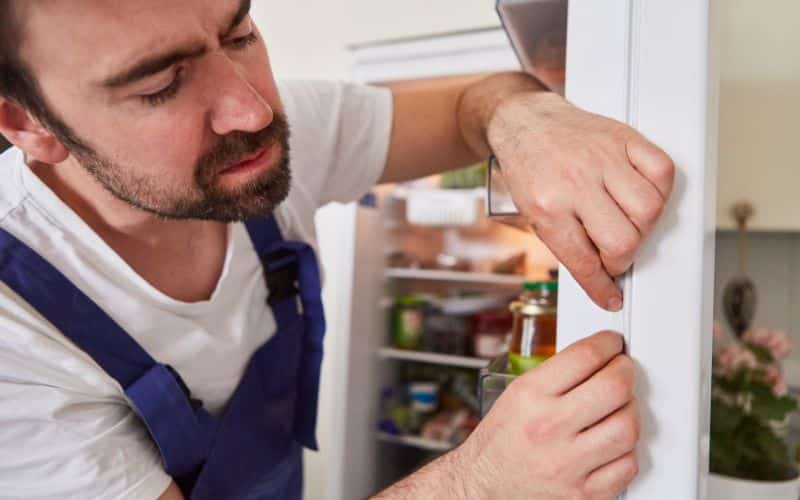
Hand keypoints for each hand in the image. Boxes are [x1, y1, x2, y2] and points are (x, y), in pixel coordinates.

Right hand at [457, 331, 639, 499]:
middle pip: (614, 387)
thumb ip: (555, 375)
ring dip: (630, 411)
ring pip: (627, 427)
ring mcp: (568, 464)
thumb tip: (597, 358)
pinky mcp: (583, 493)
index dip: (608, 343)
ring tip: (619, 408)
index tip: (612, 343)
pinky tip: (612, 443)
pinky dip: (626, 451)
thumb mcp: (516, 394)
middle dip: (626, 371)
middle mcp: (548, 427)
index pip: (584, 357)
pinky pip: (627, 465)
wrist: (484, 486)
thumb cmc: (500, 441)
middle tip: (623, 370)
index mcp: (529, 396)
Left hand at [489, 88, 673, 309]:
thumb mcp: (531, 213)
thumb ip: (565, 243)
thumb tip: (599, 275)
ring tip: (627, 226)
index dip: (601, 287)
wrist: (524, 122)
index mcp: (547, 206)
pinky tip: (641, 196)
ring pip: (650, 210)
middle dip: (622, 260)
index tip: (610, 296)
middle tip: (614, 256)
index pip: (584, 261)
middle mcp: (575, 182)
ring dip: (643, 228)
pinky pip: (662, 171)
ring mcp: (602, 158)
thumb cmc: (528, 167)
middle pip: (623, 241)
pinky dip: (660, 190)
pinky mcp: (623, 138)